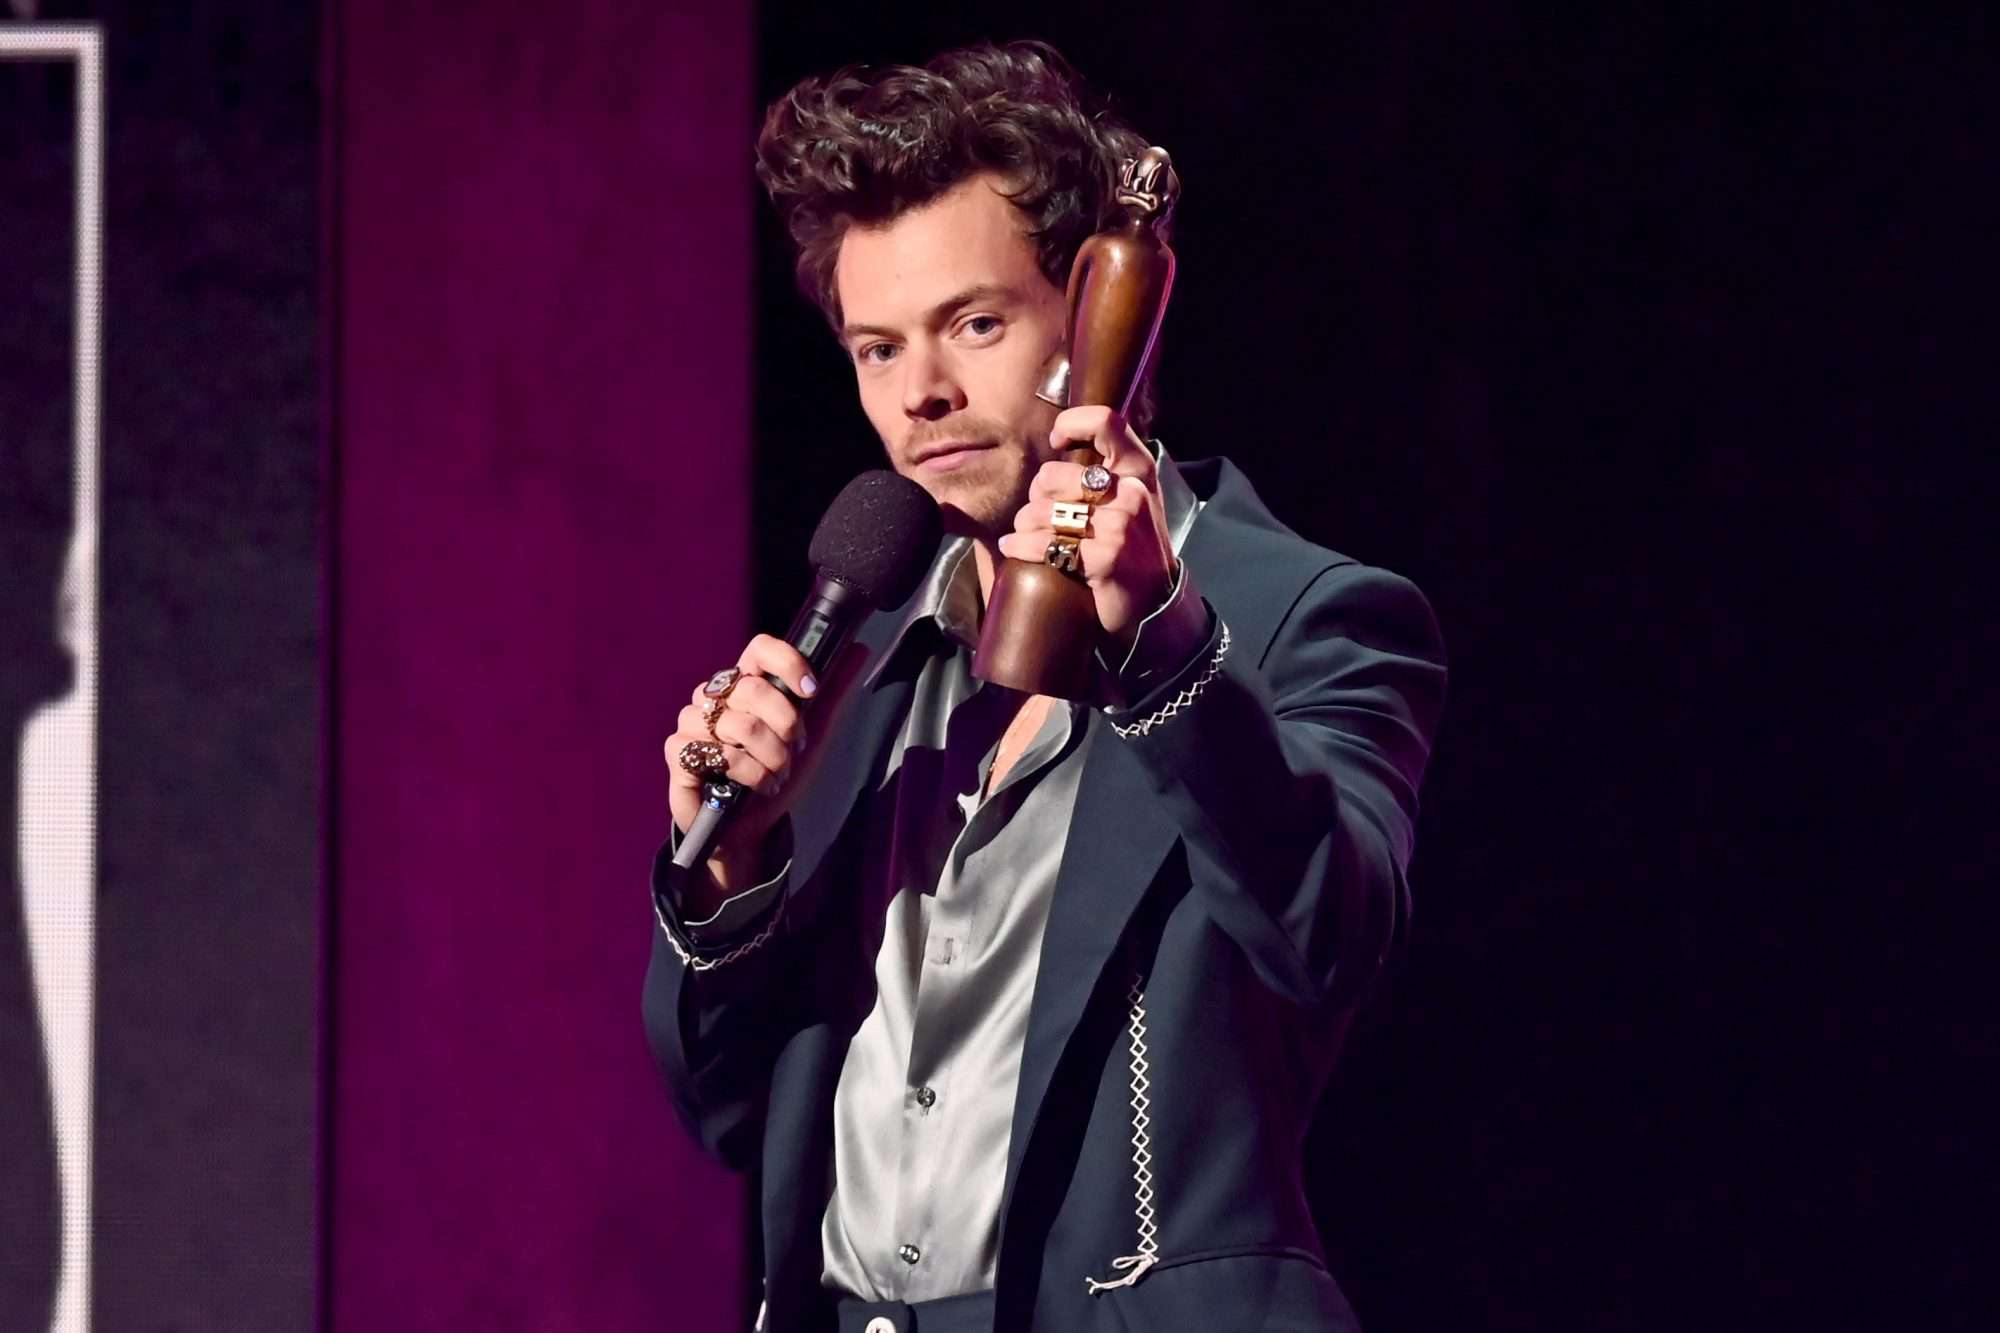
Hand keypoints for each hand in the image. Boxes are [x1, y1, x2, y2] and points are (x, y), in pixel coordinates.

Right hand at [662, 634, 815, 892]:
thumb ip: (833, 694)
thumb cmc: (777, 778)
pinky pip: (717, 753)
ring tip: (775, 777)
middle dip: (786, 728)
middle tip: (793, 751)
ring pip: (739, 724)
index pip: (759, 650)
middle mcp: (714, 697)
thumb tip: (860, 649)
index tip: (811, 690)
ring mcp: (692, 722)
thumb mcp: (815, 737)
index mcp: (745, 684)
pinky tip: (751, 787)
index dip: (787, 663)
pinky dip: (746, 774)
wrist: (751, 830)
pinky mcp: (677, 752)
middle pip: (753, 689)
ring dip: (770, 758)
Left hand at [996, 406, 1176, 650]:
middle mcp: (1131, 492)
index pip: (1105, 422)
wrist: (1156, 606)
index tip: (1057, 442)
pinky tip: (1014, 548)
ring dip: (1025, 526)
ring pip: (1040, 511)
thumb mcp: (1131, 501)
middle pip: (1052, 475)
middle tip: (1039, 514)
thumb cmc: (1134, 550)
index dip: (1072, 424)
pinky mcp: (1105, 557)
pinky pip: (1042, 543)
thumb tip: (1058, 446)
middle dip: (1034, 497)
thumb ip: (1106, 473)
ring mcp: (1120, 524)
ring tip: (1029, 536)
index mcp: (1139, 470)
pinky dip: (1021, 547)